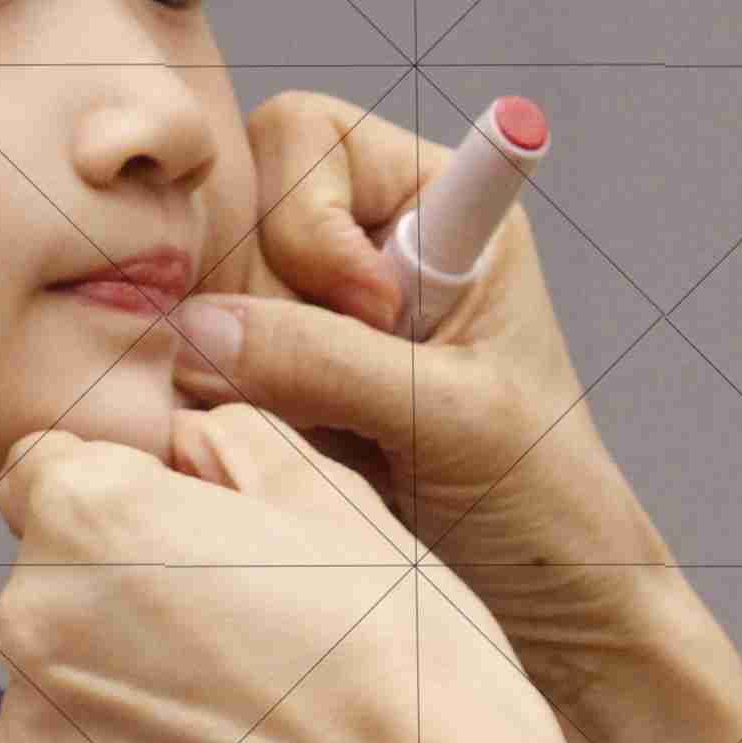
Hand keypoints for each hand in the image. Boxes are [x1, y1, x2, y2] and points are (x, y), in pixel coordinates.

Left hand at [0, 405, 578, 742]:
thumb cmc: (394, 643)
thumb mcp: (328, 492)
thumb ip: (219, 439)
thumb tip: (174, 451)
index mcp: (87, 511)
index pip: (37, 471)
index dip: (120, 498)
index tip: (187, 542)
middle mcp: (28, 615)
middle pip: (46, 583)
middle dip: (115, 596)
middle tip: (231, 634)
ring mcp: (32, 730)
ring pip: (56, 684)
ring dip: (115, 690)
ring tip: (229, 712)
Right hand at [188, 91, 678, 700]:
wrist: (547, 608)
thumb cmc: (540, 497)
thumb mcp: (451, 417)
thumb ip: (329, 360)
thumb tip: (196, 326)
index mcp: (435, 204)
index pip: (307, 133)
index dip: (307, 214)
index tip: (376, 311)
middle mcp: (363, 242)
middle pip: (232, 213)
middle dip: (263, 304)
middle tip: (333, 393)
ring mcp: (305, 316)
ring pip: (201, 297)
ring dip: (242, 370)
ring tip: (327, 437)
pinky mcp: (268, 386)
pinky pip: (194, 369)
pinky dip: (218, 411)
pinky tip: (288, 456)